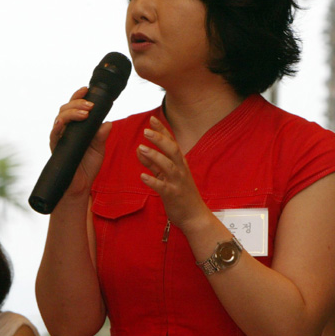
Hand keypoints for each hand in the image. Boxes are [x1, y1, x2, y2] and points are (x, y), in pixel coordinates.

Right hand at [50, 87, 111, 196]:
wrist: (80, 186)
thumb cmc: (87, 166)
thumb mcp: (99, 149)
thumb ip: (102, 136)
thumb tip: (108, 123)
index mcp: (76, 127)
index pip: (74, 107)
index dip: (78, 97)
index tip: (86, 89)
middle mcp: (66, 130)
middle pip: (65, 108)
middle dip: (77, 103)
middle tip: (90, 106)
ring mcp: (59, 138)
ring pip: (59, 117)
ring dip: (71, 112)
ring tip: (85, 113)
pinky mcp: (56, 147)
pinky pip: (54, 134)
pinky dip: (58, 126)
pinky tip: (63, 122)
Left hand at [136, 116, 206, 230]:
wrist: (194, 216)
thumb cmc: (180, 194)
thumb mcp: (166, 175)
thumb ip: (153, 163)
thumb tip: (140, 150)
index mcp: (179, 162)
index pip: (171, 142)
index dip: (162, 130)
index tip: (152, 119)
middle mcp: (180, 169)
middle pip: (172, 150)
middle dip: (159, 139)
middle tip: (146, 131)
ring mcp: (177, 182)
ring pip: (167, 166)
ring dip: (154, 156)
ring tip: (141, 148)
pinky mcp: (173, 195)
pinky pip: (162, 187)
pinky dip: (153, 181)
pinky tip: (142, 176)